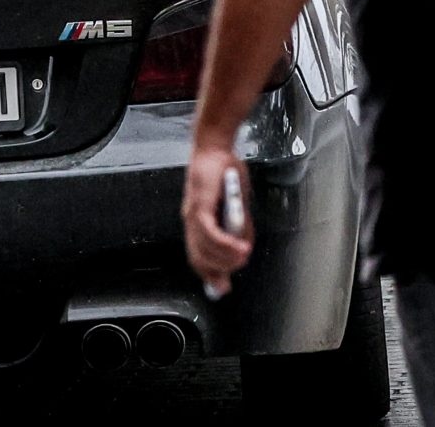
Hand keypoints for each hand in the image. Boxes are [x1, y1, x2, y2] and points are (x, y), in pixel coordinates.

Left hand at [183, 138, 252, 297]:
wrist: (215, 146)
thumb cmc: (225, 172)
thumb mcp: (235, 205)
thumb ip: (236, 227)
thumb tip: (242, 250)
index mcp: (197, 223)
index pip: (198, 258)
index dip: (210, 275)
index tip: (223, 288)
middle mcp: (190, 220)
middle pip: (200, 258)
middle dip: (221, 269)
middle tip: (240, 264)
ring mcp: (193, 212)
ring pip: (205, 248)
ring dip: (226, 257)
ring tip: (243, 255)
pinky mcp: (199, 203)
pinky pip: (209, 232)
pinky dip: (224, 243)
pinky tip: (238, 246)